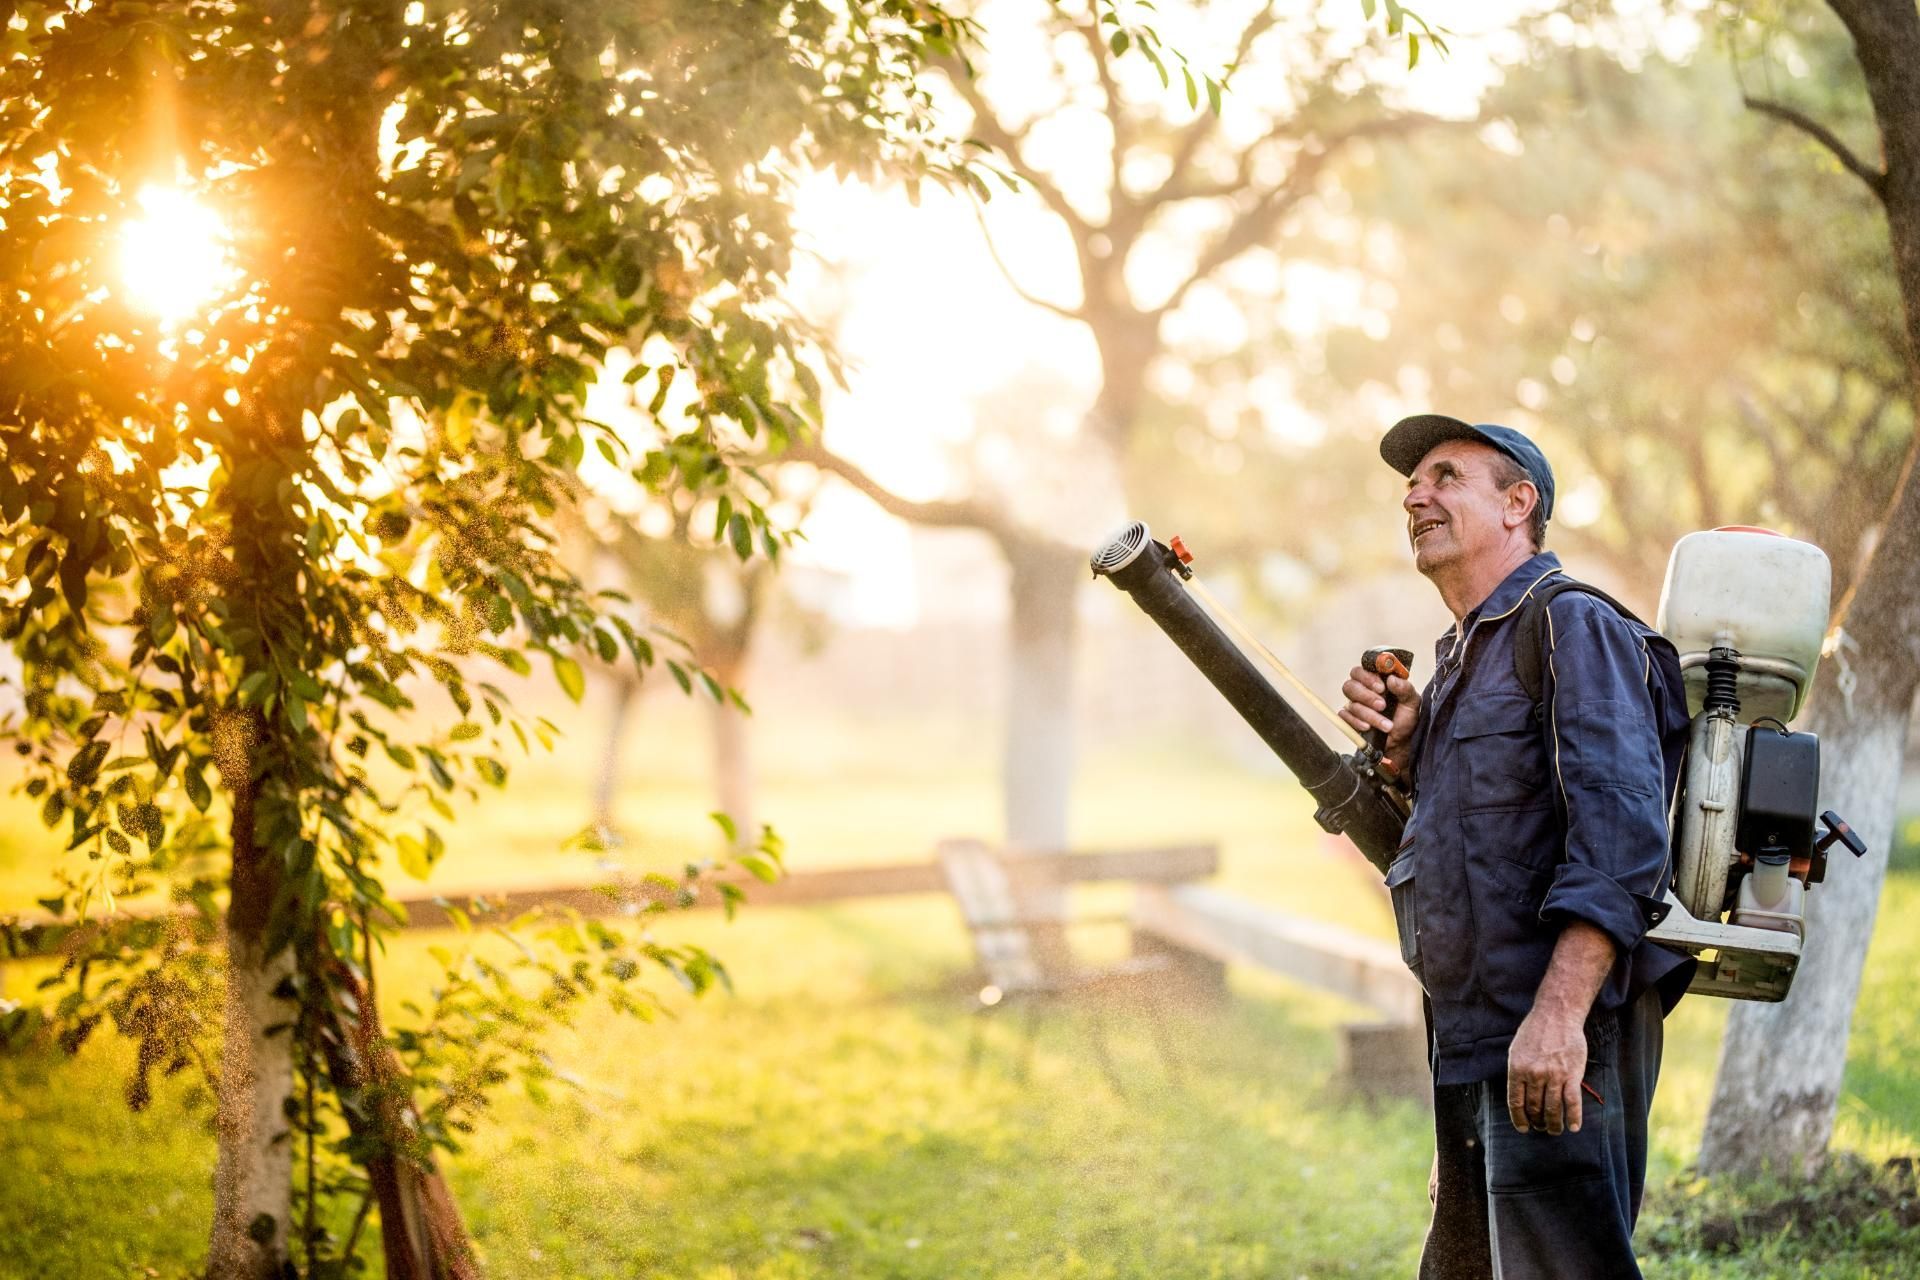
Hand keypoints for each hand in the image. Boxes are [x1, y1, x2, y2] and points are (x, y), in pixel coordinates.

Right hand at [1338, 666, 1419, 768]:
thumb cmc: (1406, 717)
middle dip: (1366, 696)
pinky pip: (1345, 717)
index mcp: (1376, 680)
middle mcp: (1362, 690)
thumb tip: (1392, 679)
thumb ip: (1404, 688)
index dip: (1368, 677)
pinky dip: (1357, 722)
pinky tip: (1368, 727)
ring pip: (1352, 704)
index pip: (1362, 670)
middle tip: (1382, 706)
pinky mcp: (1350, 719)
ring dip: (1370, 715)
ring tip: (1387, 725)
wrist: (1402, 741)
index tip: (1381, 687)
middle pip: (1351, 685)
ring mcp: (1355, 704)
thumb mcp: (1412, 701)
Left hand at [1505, 1006, 1587, 1134]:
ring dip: (1554, 1124)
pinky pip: (1573, 1102)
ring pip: (1553, 1109)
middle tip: (1540, 1128)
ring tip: (1554, 1130)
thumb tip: (1519, 1095)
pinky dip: (1573, 1117)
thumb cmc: (1535, 1032)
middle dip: (1537, 1122)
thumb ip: (1517, 1073)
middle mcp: (1534, 1075)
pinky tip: (1573, 1127)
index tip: (1523, 1128)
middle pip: (1535, 1108)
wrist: (1556, 1015)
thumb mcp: (1516, 1050)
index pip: (1516, 1102)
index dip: (1519, 1119)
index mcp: (1517, 1069)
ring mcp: (1553, 1076)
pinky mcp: (1572, 1074)